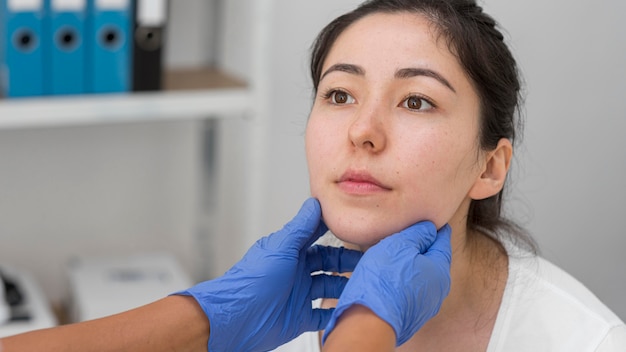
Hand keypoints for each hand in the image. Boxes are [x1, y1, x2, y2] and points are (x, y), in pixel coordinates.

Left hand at [175, 198, 361, 351]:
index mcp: (291, 251)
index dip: (335, 232)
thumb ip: (300, 228)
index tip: (356, 227)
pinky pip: (323, 314)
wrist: (237, 318)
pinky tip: (349, 307)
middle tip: (368, 261)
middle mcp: (296, 271)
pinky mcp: (300, 317)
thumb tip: (314, 203)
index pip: (317, 237)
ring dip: (345, 286)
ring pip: (330, 287)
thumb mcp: (280, 248)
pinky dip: (335, 312)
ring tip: (363, 284)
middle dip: (347, 261)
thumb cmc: (253, 281)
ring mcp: (299, 294)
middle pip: (329, 263)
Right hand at [322, 222, 451, 345]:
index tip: (424, 221)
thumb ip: (418, 233)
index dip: (432, 228)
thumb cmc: (383, 283)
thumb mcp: (400, 244)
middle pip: (431, 259)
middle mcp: (437, 291)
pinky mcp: (409, 315)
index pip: (442, 241)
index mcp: (440, 271)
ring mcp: (424, 305)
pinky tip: (386, 277)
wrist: (368, 322)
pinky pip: (408, 290)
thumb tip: (429, 228)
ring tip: (390, 256)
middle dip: (419, 247)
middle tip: (403, 235)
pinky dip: (401, 280)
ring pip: (419, 276)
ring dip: (408, 265)